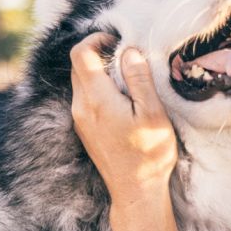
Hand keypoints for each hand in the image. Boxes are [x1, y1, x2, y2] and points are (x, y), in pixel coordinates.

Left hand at [70, 32, 177, 207]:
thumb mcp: (152, 113)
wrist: (135, 191)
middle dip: (99, 53)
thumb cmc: (149, 154)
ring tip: (128, 77)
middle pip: (79, 66)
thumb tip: (128, 51)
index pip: (80, 53)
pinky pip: (86, 98)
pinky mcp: (85, 129)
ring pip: (81, 82)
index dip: (96, 39)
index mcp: (96, 99)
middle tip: (126, 55)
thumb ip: (138, 79)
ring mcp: (80, 120)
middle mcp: (81, 107)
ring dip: (100, 71)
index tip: (118, 40)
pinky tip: (122, 98)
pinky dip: (99, 87)